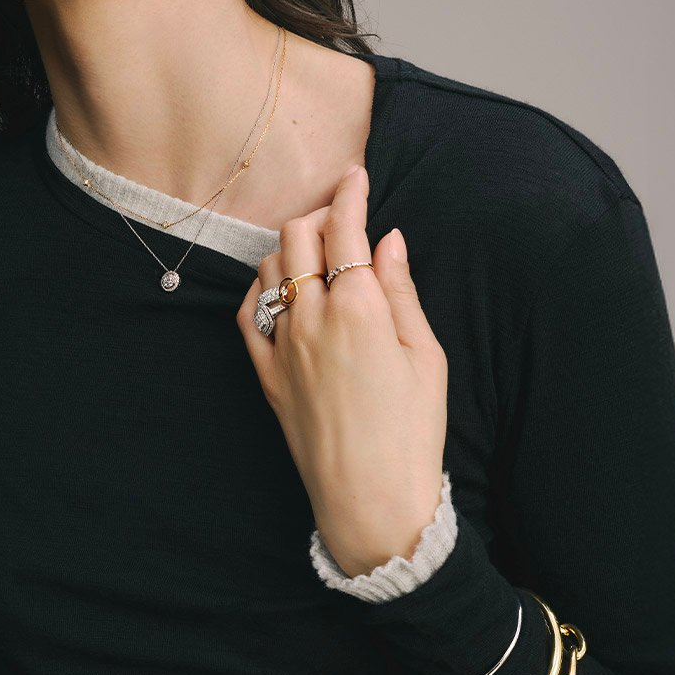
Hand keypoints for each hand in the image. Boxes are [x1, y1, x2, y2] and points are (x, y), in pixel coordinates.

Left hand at [234, 164, 449, 577]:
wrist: (372, 500)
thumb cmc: (413, 431)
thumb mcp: (426, 356)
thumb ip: (401, 290)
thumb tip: (388, 240)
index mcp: (358, 306)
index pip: (345, 225)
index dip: (350, 192)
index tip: (357, 174)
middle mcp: (311, 316)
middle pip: (298, 235)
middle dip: (320, 213)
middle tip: (343, 215)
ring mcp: (281, 344)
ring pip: (269, 267)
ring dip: (291, 247)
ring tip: (318, 250)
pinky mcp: (266, 374)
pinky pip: (249, 312)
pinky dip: (263, 286)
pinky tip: (282, 287)